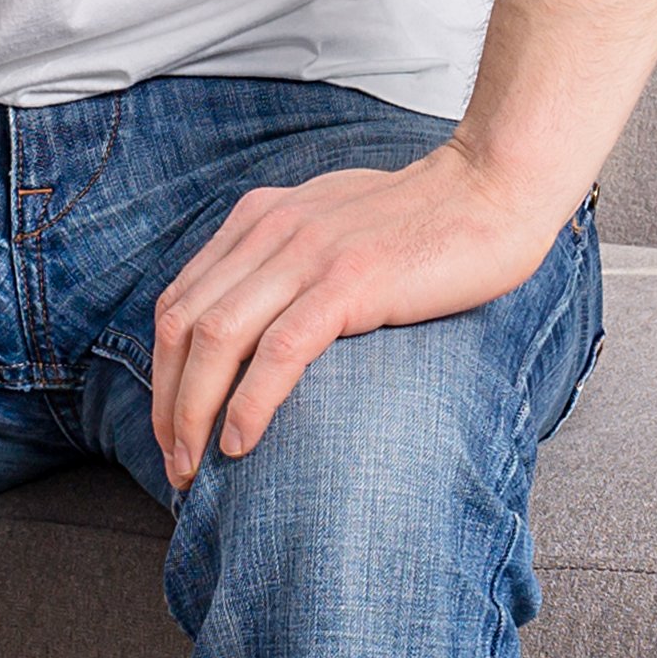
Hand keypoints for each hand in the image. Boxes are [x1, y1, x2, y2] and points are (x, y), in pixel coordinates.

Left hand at [147, 145, 573, 492]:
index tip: (171, 431)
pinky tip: (241, 442)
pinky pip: (279, 350)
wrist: (494, 190)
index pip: (177, 303)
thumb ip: (290, 260)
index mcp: (259, 218)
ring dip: (193, 413)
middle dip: (166, 405)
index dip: (162, 374)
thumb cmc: (426, 222)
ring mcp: (307, 254)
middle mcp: (269, 231)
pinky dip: (249, 402)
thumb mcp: (333, 227)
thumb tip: (262, 324)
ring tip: (197, 467)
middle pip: (181, 326)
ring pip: (216, 339)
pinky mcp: (350, 281)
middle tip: (176, 465)